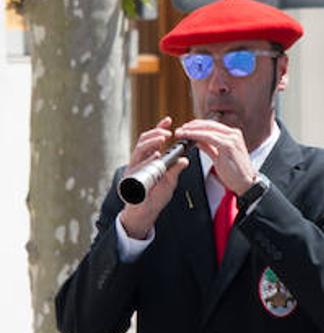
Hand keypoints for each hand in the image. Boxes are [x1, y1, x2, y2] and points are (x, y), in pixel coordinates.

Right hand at [117, 117, 188, 238]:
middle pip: (144, 141)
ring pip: (138, 150)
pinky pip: (136, 166)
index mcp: (148, 160)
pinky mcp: (130, 178)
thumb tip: (185, 159)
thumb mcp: (169, 182)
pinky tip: (154, 156)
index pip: (153, 141)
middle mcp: (139, 161)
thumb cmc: (155, 197)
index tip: (168, 120)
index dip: (159, 129)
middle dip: (155, 134)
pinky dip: (145, 160)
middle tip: (168, 133)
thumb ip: (175, 170)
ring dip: (151, 143)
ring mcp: (133, 168)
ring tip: (162, 139)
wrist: (143, 213)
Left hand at [172, 117, 255, 193]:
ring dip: (191, 130)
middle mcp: (234, 134)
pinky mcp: (228, 145)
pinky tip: (187, 137)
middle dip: (191, 126)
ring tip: (180, 133)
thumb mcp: (219, 157)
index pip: (212, 126)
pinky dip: (195, 135)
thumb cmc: (235, 174)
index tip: (185, 129)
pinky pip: (208, 137)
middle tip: (179, 130)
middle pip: (208, 124)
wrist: (246, 184)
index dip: (196, 126)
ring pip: (207, 129)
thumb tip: (197, 140)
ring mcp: (232, 139)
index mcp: (233, 136)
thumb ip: (209, 147)